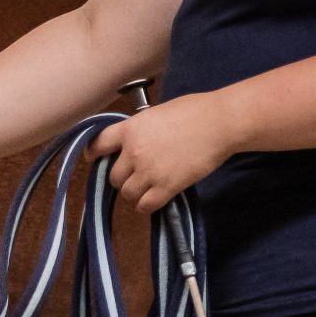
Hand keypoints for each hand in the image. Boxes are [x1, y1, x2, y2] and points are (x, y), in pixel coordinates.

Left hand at [88, 91, 238, 212]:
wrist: (221, 123)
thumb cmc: (195, 111)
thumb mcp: (157, 113)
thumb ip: (139, 129)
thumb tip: (131, 140)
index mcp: (130, 129)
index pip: (98, 145)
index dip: (94, 154)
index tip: (95, 159)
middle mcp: (134, 152)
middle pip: (113, 176)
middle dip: (122, 177)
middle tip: (135, 175)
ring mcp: (149, 171)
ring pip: (126, 193)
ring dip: (134, 192)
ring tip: (147, 186)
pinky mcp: (167, 186)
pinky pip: (145, 205)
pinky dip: (146, 205)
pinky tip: (152, 200)